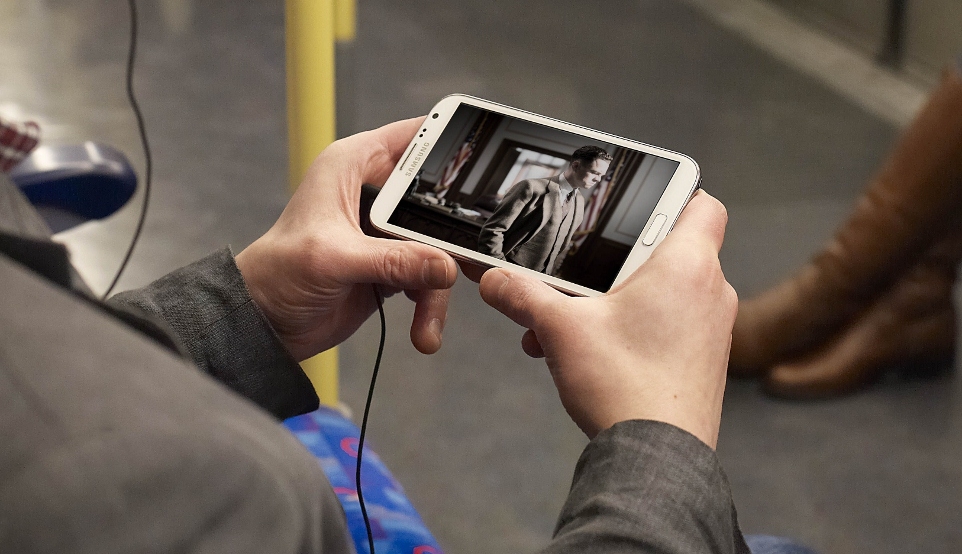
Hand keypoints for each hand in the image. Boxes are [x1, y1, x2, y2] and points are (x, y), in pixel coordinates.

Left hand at [236, 118, 457, 360]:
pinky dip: (430, 305)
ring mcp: (386, 234)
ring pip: (438, 248)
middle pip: (438, 199)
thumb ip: (392, 260)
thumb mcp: (334, 259)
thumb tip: (443, 265)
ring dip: (438, 287)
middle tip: (471, 258)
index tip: (487, 158)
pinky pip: (429, 280)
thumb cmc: (276, 274)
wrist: (264, 326)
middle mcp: (374, 194)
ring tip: (427, 318)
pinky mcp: (392, 267)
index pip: (413, 138)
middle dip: (455, 233)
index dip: (450, 140)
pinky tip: (423, 329)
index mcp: (353, 166)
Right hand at [479, 191, 736, 447]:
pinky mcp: (703, 362)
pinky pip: (668, 327)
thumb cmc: (626, 386)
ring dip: (616, 303)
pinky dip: (632, 330)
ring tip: (570, 327)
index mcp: (687, 265)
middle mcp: (711, 292)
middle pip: (667, 252)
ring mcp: (712, 330)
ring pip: (661, 295)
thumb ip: (523, 295)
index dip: (672, 195)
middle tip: (578, 280)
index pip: (701, 204)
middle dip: (616, 265)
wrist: (657, 459)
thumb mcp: (560, 328)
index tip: (635, 207)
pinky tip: (588, 355)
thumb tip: (493, 279)